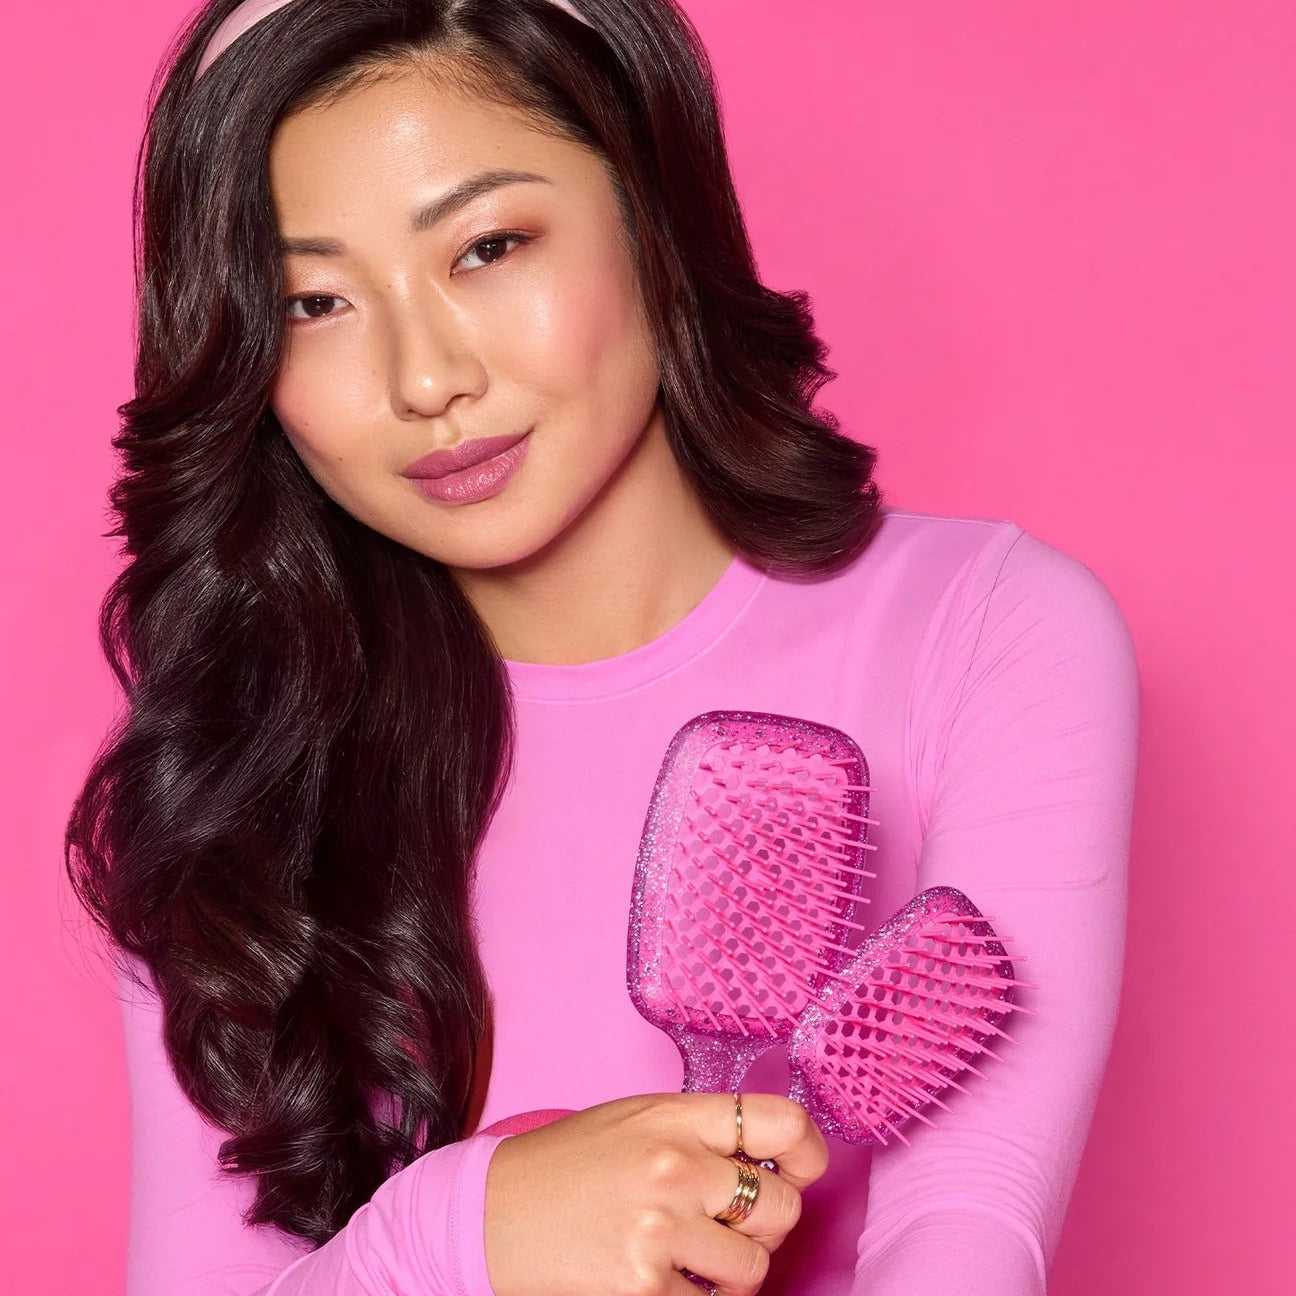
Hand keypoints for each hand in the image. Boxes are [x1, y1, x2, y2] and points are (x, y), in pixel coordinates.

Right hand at [483, 1091, 827, 1295]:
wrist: (486, 1215)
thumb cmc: (566, 1168)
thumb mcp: (633, 1122)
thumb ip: (699, 1134)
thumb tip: (776, 1163)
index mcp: (673, 1116)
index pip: (780, 1120)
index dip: (806, 1151)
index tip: (799, 1170)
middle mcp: (673, 1166)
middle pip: (781, 1206)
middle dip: (762, 1226)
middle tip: (723, 1227)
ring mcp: (659, 1231)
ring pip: (753, 1268)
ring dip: (730, 1274)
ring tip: (685, 1260)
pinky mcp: (642, 1290)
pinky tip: (653, 1280)